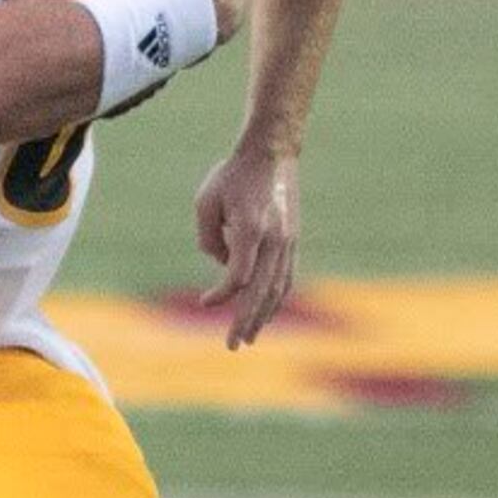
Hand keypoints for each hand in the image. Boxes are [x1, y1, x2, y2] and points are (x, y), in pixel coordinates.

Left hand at [192, 147, 299, 348]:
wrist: (272, 152)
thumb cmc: (233, 175)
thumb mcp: (206, 201)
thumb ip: (208, 238)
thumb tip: (221, 264)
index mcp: (252, 230)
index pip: (238, 277)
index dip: (220, 295)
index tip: (204, 302)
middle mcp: (275, 240)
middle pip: (262, 293)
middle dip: (246, 322)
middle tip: (234, 346)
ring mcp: (288, 242)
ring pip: (278, 289)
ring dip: (263, 316)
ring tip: (250, 336)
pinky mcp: (292, 240)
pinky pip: (286, 277)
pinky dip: (275, 299)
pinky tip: (265, 312)